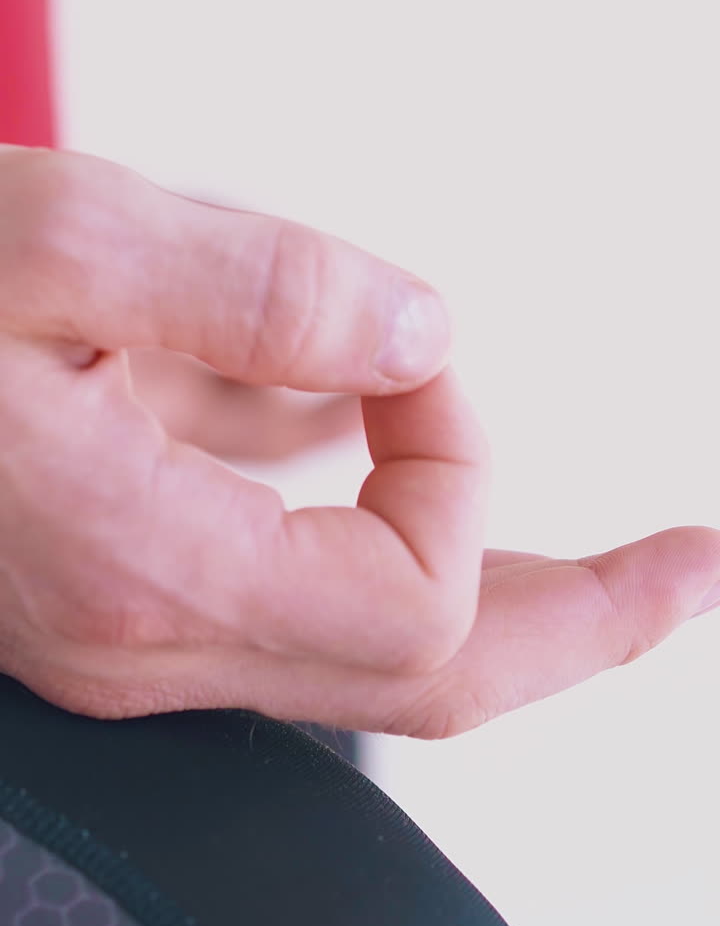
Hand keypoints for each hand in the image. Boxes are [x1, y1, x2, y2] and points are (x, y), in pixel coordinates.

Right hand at [1, 145, 717, 735]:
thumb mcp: (56, 241)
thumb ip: (260, 289)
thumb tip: (418, 333)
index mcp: (146, 567)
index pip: (409, 590)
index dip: (458, 459)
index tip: (417, 349)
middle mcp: (148, 632)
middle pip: (425, 684)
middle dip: (579, 624)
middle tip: (689, 578)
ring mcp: (131, 624)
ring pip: (364, 656)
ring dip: (500, 597)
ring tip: (622, 572)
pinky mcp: (114, 582)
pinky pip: (286, 589)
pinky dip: (374, 531)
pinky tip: (402, 456)